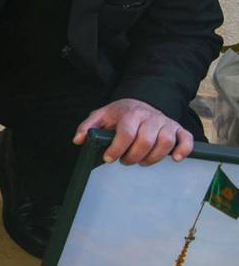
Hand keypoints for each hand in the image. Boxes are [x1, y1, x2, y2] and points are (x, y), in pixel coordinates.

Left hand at [75, 98, 193, 164]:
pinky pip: (186, 140)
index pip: (126, 133)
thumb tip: (78, 140)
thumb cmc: (120, 114)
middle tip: (125, 161)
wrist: (140, 104)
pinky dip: (183, 150)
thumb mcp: (101, 116)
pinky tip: (174, 159)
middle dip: (133, 156)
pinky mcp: (178, 129)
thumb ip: (88, 126)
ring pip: (165, 142)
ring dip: (153, 157)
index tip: (108, 159)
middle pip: (146, 141)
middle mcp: (151, 117)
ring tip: (142, 162)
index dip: (117, 149)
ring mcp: (166, 123)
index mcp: (131, 114)